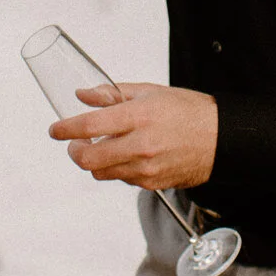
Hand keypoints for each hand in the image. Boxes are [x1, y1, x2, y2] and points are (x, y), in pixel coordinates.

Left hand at [50, 82, 216, 190]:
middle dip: (74, 151)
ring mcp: (146, 168)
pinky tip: (125, 155)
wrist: (221, 138)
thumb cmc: (188, 111)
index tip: (55, 130)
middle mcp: (140, 145)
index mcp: (138, 117)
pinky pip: (121, 179)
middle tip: (74, 143)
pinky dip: (115, 169)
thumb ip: (112, 94)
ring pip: (101, 173)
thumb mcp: (149, 92)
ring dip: (94, 162)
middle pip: (88, 159)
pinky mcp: (152, 183)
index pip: (89, 126)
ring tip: (101, 147)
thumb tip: (83, 95)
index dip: (65, 129)